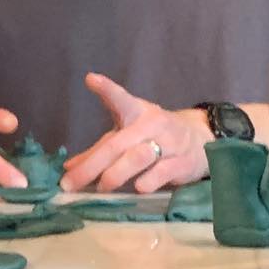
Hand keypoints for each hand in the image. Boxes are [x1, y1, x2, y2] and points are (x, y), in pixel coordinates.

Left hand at [59, 73, 211, 192]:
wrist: (200, 140)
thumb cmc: (153, 137)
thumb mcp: (126, 137)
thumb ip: (97, 152)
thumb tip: (68, 167)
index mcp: (136, 112)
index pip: (120, 99)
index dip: (106, 89)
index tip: (91, 80)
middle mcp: (151, 124)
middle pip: (117, 144)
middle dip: (91, 166)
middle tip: (69, 183)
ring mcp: (169, 143)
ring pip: (137, 158)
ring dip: (115, 175)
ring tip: (101, 187)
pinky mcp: (182, 163)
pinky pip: (161, 173)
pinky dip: (146, 182)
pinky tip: (137, 189)